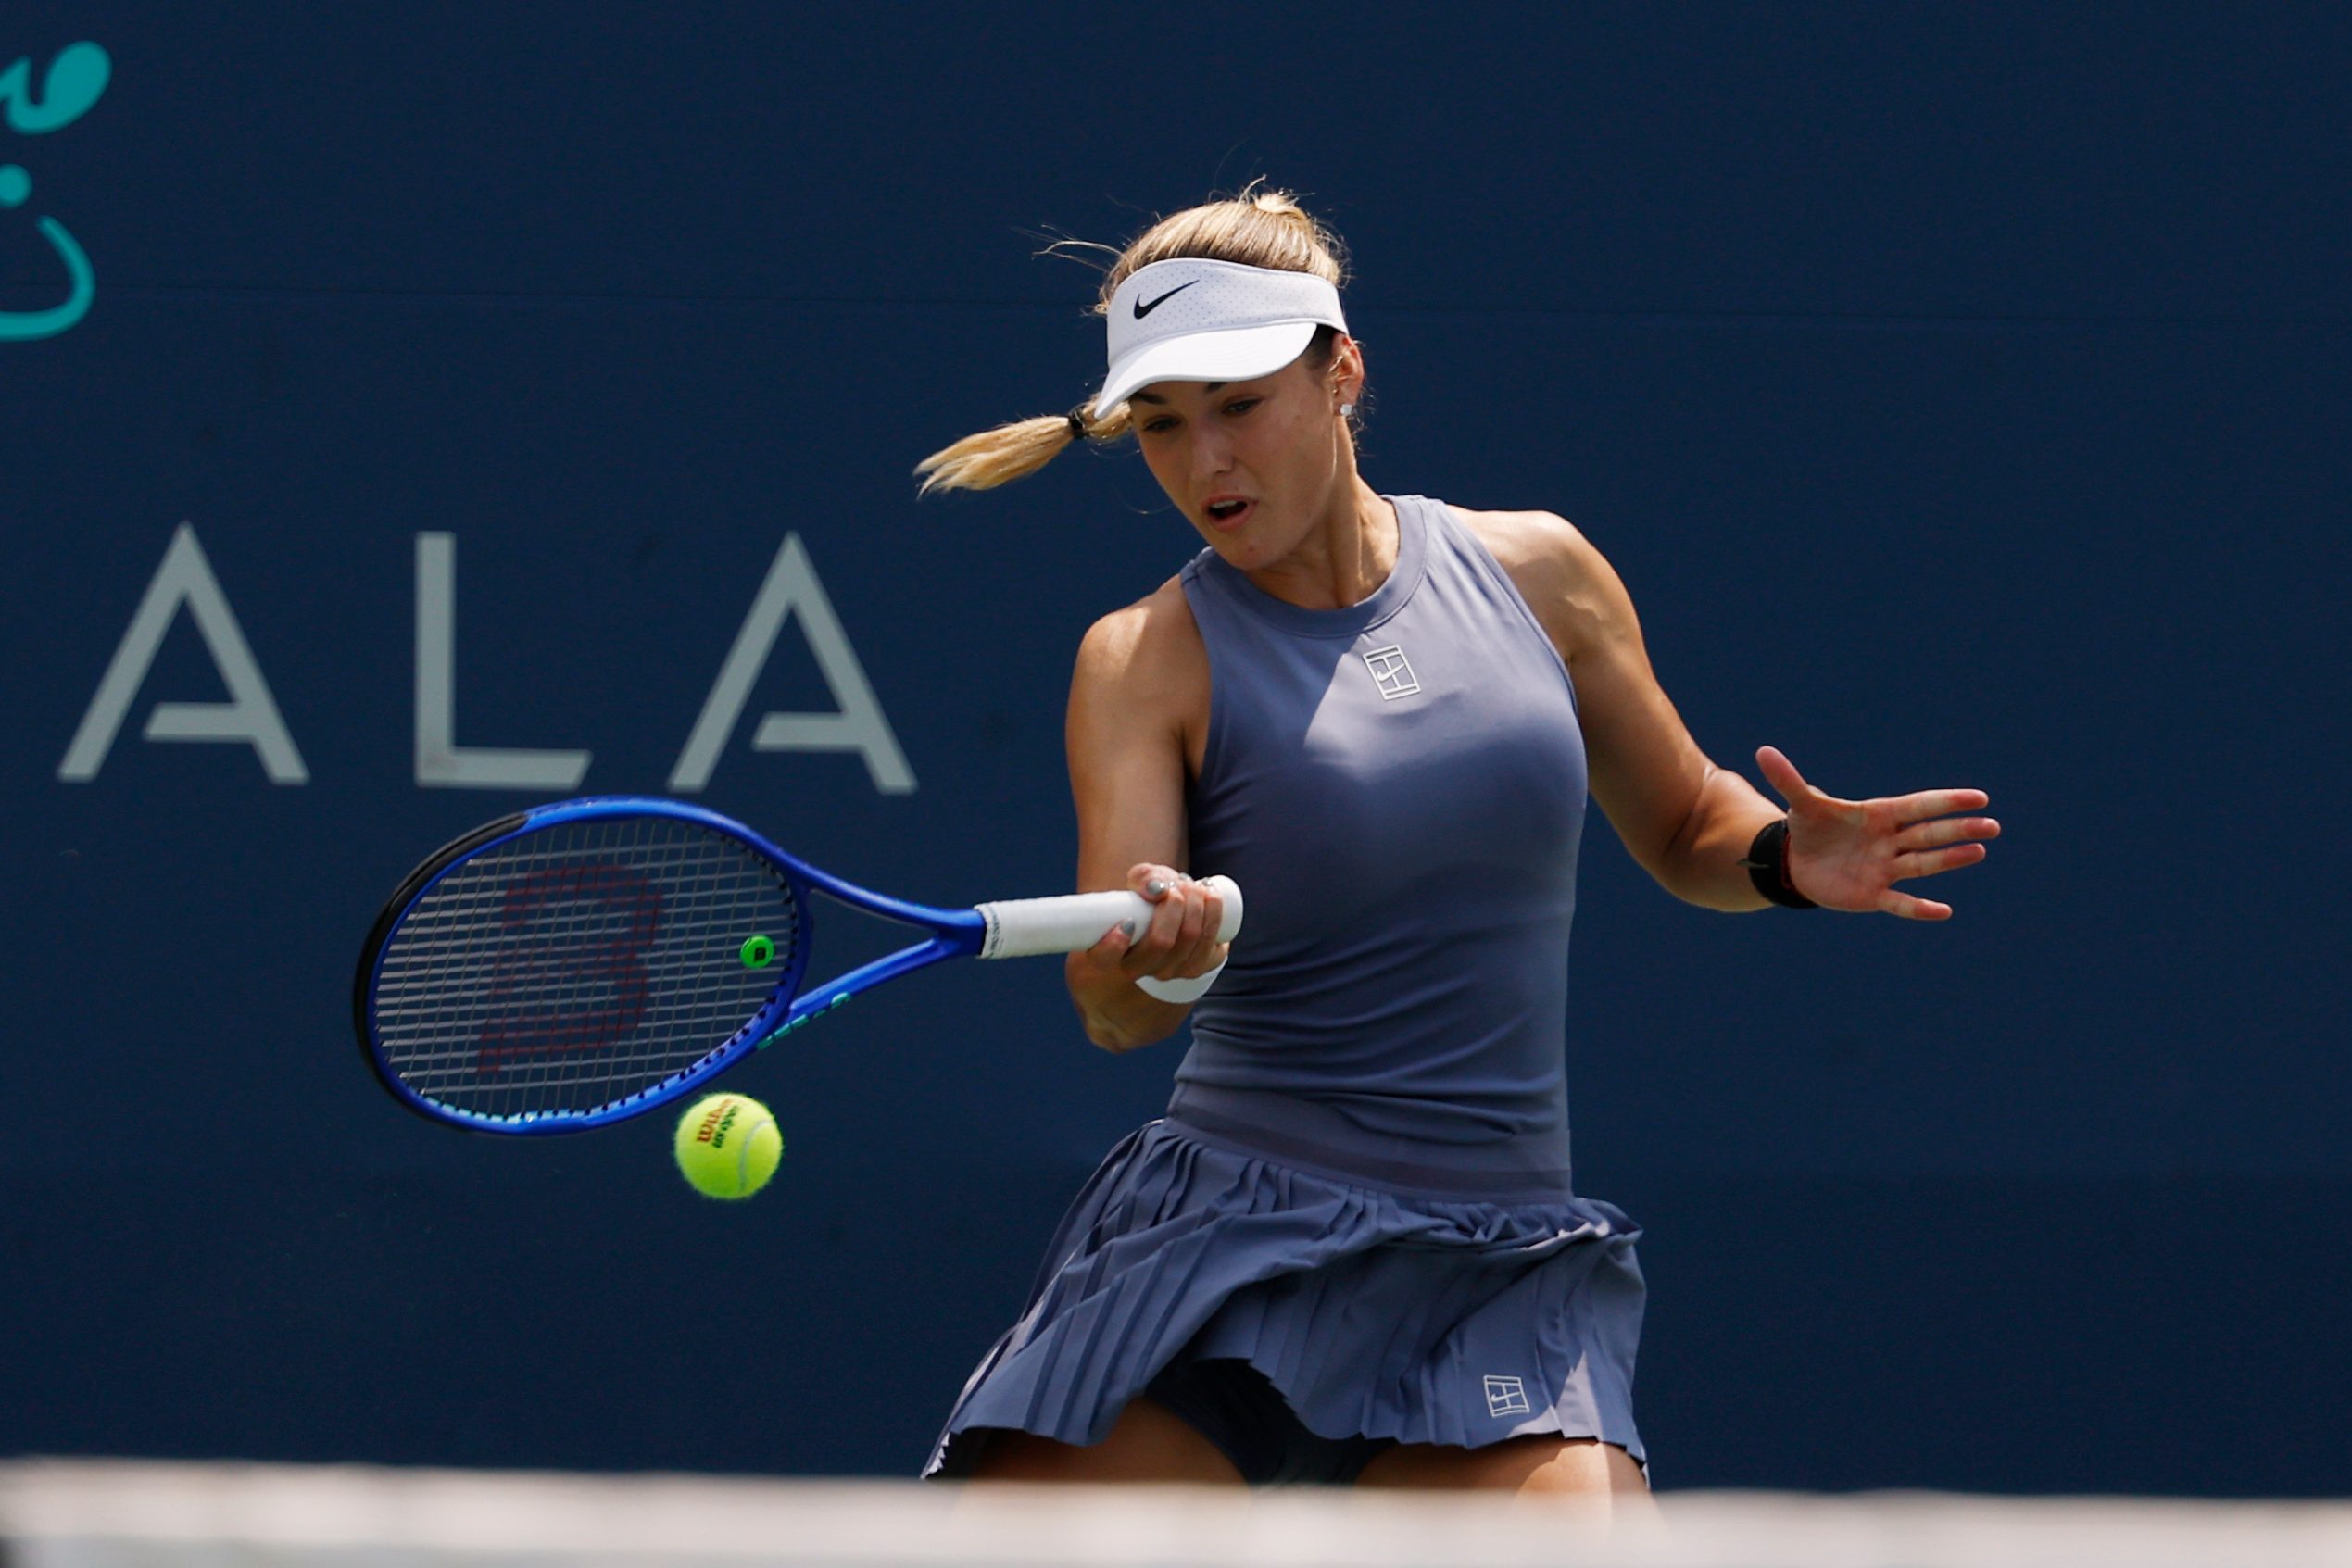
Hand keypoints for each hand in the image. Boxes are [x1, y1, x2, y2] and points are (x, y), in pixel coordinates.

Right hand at [1071, 862, 1229, 989]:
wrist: (1176, 913)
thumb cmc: (1150, 896)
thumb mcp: (1141, 881)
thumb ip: (1144, 878)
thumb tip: (1158, 891)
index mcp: (1111, 952)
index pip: (1103, 959)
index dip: (1113, 945)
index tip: (1128, 921)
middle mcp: (1139, 969)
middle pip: (1160, 942)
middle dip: (1175, 905)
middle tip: (1176, 885)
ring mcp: (1168, 972)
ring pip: (1189, 938)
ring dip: (1196, 904)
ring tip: (1194, 886)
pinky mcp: (1196, 968)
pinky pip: (1209, 943)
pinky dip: (1214, 914)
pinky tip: (1211, 897)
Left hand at [1756, 745, 1998, 920]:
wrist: (1798, 864)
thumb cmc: (1811, 829)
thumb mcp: (1800, 805)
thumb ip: (1789, 780)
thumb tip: (1763, 751)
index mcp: (1880, 815)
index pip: (1918, 806)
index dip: (1946, 802)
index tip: (1979, 798)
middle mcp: (1890, 841)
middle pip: (1929, 834)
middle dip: (1958, 830)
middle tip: (1991, 826)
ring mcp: (1885, 869)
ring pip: (1923, 864)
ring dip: (1950, 860)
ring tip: (1979, 851)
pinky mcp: (1874, 894)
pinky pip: (1901, 903)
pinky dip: (1921, 908)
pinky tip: (1944, 911)